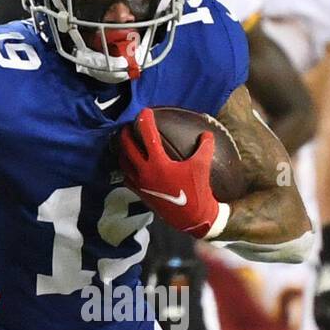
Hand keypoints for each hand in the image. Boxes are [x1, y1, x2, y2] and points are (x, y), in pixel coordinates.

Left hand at [119, 107, 220, 238]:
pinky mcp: (141, 193)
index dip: (145, 120)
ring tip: (126, 142)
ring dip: (123, 149)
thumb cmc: (197, 190)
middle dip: (127, 133)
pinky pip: (126, 177)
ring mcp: (140, 183)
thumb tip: (206, 134)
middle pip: (128, 147)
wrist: (192, 217)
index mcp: (159, 163)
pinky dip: (125, 168)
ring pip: (123, 162)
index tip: (145, 111)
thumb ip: (205, 147)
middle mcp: (145, 172)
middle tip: (130, 125)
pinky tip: (130, 164)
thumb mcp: (202, 166)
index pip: (148, 135)